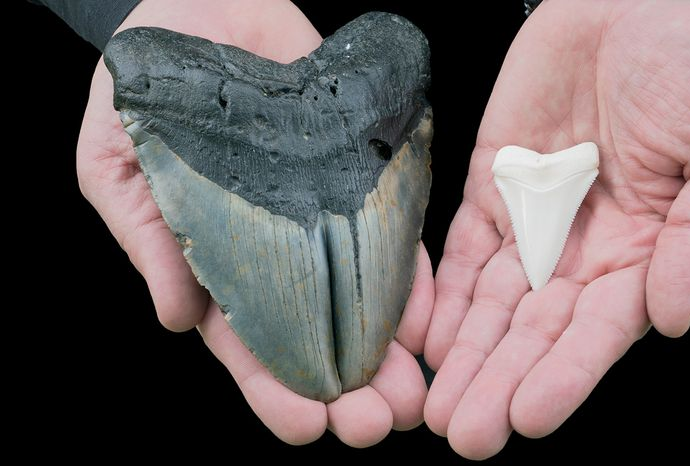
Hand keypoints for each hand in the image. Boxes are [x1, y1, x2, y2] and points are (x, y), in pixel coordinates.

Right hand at [77, 0, 433, 446]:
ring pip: (362, 303)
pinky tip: (431, 321)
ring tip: (416, 395)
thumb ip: (145, 237)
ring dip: (390, 354)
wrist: (202, 12)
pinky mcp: (359, 182)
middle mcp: (278, 256)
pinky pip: (392, 237)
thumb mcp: (117, 161)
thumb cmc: (144, 90)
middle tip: (378, 425)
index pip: (246, 347)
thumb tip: (178, 320)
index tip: (306, 428)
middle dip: (346, 391)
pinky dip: (412, 281)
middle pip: (316, 341)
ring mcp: (322, 221)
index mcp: (214, 267)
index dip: (273, 392)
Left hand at [423, 0, 689, 458]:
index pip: (601, 330)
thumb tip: (670, 319)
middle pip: (536, 333)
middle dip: (500, 383)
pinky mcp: (491, 189)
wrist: (638, 3)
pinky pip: (462, 251)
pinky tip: (421, 340)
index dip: (567, 375)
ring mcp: (533, 223)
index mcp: (647, 254)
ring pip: (492, 305)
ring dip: (464, 357)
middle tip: (465, 435)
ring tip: (435, 407)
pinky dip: (440, 295)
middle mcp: (585, 253)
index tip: (528, 417)